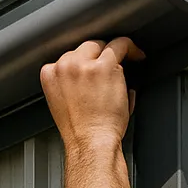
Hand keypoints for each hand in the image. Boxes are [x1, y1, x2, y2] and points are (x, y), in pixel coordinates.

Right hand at [40, 37, 144, 153]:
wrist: (90, 143)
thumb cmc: (82, 131)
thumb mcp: (64, 103)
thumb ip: (72, 84)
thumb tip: (93, 75)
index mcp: (50, 74)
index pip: (68, 56)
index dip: (85, 61)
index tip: (94, 65)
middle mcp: (64, 66)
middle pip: (84, 47)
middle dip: (99, 54)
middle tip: (113, 62)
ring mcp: (84, 65)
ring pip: (101, 45)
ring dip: (114, 52)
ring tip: (128, 57)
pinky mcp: (104, 66)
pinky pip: (120, 45)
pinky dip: (131, 48)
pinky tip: (137, 55)